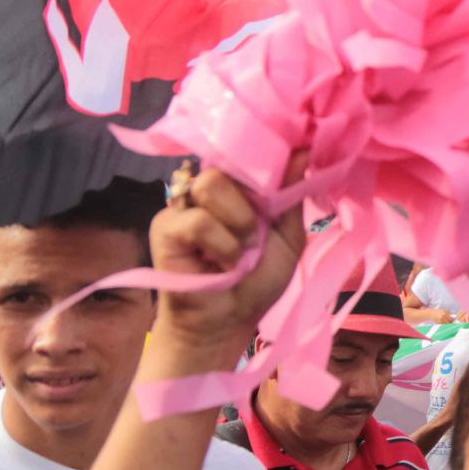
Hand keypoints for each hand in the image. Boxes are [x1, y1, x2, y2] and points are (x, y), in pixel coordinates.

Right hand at [150, 162, 304, 350]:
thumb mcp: (288, 236)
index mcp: (237, 189)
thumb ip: (291, 194)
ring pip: (210, 185)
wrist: (230, 320)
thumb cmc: (258, 280)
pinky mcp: (165, 228)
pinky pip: (198, 221)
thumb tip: (303, 149)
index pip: (243, 153)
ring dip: (237, 223)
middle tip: (255, 234)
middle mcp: (207, 191)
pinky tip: (223, 264)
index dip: (260, 155)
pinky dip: (221, 245)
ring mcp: (182, 207)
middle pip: (225, 165)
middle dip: (249, 203)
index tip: (280, 157)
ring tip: (241, 251)